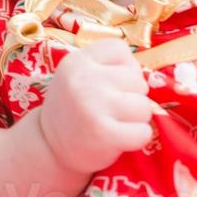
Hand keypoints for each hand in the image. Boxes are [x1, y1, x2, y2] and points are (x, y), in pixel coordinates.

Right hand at [38, 38, 154, 175]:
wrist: (49, 147)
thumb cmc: (75, 107)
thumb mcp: (80, 75)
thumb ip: (109, 66)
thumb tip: (146, 75)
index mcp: (78, 61)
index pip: (121, 50)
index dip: (124, 67)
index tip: (111, 83)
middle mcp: (84, 80)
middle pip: (138, 80)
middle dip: (132, 95)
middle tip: (112, 108)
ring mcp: (93, 107)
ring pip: (144, 106)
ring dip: (137, 118)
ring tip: (116, 122)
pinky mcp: (103, 134)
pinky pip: (143, 132)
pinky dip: (138, 138)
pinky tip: (119, 138)